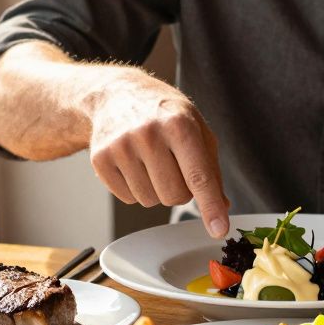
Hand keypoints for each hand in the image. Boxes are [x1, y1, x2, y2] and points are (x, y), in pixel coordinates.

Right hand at [86, 70, 229, 237]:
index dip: (210, 205)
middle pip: (174, 196)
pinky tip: (133, 163)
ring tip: (150, 161)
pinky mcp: (101, 160)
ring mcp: (121, 147)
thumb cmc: (163, 114)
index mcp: (179, 125)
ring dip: (155, 190)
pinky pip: (128, 199)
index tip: (218, 229)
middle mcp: (149, 134)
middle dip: (179, 191)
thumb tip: (222, 206)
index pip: (198, 175)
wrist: (115, 94)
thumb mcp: (196, 128)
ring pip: (150, 201)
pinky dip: (134, 188)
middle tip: (173, 166)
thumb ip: (211, 168)